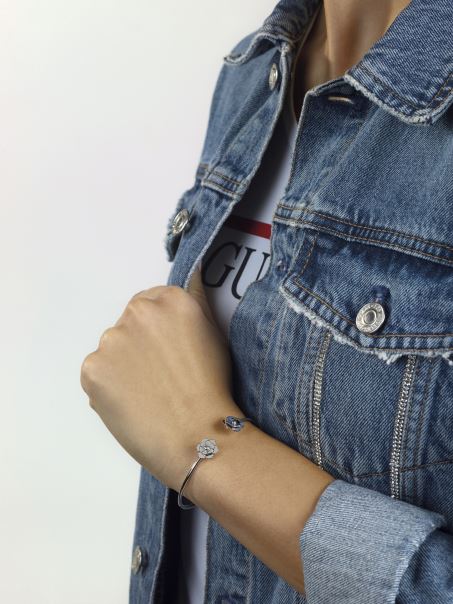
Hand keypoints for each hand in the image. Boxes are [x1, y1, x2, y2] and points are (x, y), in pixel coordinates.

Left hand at [80, 265, 242, 491]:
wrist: (196, 435)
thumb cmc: (212, 388)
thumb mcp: (214, 334)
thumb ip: (196, 302)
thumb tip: (192, 275)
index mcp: (170, 300)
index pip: (153, 301)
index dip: (161, 329)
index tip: (169, 349)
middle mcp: (137, 312)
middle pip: (131, 322)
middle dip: (141, 342)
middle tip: (161, 374)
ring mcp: (111, 340)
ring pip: (114, 348)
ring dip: (124, 363)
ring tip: (147, 392)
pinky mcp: (92, 368)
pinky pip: (99, 372)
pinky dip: (110, 385)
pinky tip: (132, 402)